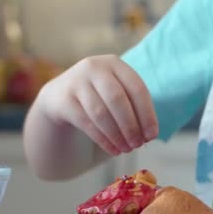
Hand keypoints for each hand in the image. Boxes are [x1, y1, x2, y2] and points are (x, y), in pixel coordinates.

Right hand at [35, 55, 158, 155]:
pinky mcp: (63, 99)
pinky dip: (103, 139)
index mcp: (115, 64)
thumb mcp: (117, 93)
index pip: (137, 89)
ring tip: (126, 150)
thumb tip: (149, 135)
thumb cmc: (100, 97)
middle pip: (118, 99)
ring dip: (117, 135)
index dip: (147, 114)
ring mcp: (76, 81)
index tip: (152, 136)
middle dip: (131, 126)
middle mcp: (94, 67)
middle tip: (139, 145)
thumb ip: (134, 108)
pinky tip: (113, 150)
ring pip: (101, 113)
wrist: (59, 97)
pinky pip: (86, 123)